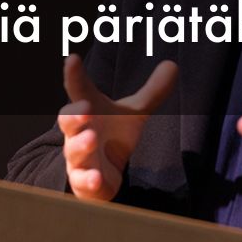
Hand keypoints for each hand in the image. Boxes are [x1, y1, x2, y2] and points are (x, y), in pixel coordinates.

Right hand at [59, 54, 177, 200]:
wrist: (104, 173)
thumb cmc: (113, 136)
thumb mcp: (134, 113)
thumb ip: (152, 92)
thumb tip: (173, 65)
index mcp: (89, 111)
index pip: (79, 90)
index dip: (74, 75)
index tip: (73, 59)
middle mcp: (79, 133)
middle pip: (68, 121)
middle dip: (73, 115)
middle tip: (85, 108)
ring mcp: (79, 159)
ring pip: (74, 151)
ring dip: (81, 145)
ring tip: (92, 138)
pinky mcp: (84, 183)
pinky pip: (82, 182)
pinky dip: (88, 180)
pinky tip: (96, 178)